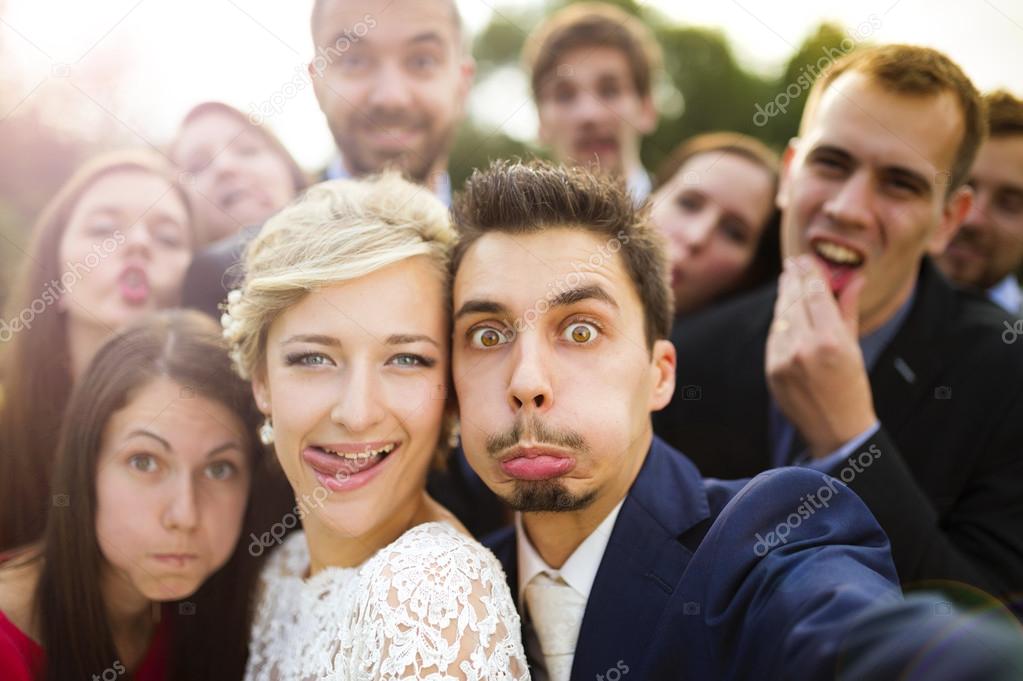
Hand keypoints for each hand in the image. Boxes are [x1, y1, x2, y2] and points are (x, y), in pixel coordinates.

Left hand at [765, 255, 876, 457]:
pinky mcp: (771, 369)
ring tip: (788, 282)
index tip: (806, 259)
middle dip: (794, 280)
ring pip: (780, 316)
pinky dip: (779, 321)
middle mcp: (804, 348)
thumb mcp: (854, 348)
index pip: (816, 294)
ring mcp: (783, 359)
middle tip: (793, 264)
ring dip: (784, 298)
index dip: (810, 273)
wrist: (835, 429)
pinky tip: (784, 311)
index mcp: (831, 341)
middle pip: (794, 301)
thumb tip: (854, 277)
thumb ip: (848, 310)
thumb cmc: (853, 387)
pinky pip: (774, 336)